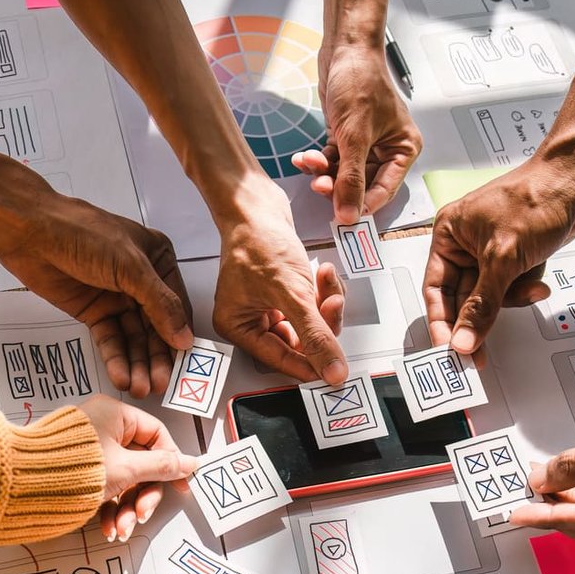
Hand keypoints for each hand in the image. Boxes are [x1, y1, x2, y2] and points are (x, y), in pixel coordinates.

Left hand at [0, 190, 193, 398]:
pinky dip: (116, 358)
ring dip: (137, 363)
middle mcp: (141, 281)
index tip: (185, 367)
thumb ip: (161, 304)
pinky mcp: (93, 311)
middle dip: (157, 357)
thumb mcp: (131, 266)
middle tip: (160, 385)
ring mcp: (116, 297)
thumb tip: (185, 338)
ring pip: (132, 337)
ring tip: (141, 388)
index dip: (180, 336)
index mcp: (158, 260)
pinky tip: (121, 376)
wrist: (31, 233)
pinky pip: (109, 339)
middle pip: (155, 326)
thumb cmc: (85, 236)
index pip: (177, 306)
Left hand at [77, 397, 197, 541]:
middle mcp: (104, 428)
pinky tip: (109, 528)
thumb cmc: (75, 469)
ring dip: (127, 509)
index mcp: (116, 414)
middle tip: (142, 515)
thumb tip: (190, 463)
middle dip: (142, 496)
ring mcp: (93, 450)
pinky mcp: (81, 471)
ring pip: (124, 480)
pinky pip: (106, 487)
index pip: (155, 435)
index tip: (180, 486)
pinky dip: (111, 509)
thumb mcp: (126, 469)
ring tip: (121, 529)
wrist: (26, 488)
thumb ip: (162, 467)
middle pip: (141, 462)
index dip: (171, 461)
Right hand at [214, 180, 347, 383]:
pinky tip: (323, 272)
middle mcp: (250, 318)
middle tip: (333, 305)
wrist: (256, 202)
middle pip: (297, 341)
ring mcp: (268, 303)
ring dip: (325, 303)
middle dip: (321, 322)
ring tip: (327, 280)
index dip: (310, 364)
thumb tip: (331, 371)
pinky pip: (311, 303)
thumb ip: (314, 335)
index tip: (336, 369)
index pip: (280, 360)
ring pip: (309, 321)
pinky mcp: (283, 288)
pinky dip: (323, 290)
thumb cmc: (257, 240)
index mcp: (238, 326)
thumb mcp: (291, 294)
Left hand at [293, 43, 422, 223]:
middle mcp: (387, 148)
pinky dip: (318, 161)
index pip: (385, 190)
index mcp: (403, 149)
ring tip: (310, 164)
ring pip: (344, 174)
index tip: (342, 216)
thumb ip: (351, 178)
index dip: (362, 204)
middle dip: (338, 186)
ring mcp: (366, 143)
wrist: (344, 49)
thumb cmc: (361, 81)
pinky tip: (305, 157)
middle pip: (362, 185)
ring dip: (324, 173)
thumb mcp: (355, 136)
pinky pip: (332, 159)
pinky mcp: (347, 136)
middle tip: (320, 186)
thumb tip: (349, 213)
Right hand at [423, 157, 574, 358]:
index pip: (435, 288)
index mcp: (449, 234)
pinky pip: (513, 287)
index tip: (449, 350)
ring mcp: (493, 250)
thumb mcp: (503, 257)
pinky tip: (539, 279)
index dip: (441, 322)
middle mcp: (466, 243)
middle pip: (463, 297)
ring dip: (512, 298)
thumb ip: (482, 304)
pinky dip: (527, 287)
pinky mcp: (516, 255)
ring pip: (492, 296)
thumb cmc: (536, 196)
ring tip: (530, 287)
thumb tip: (463, 338)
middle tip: (480, 351)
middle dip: (481, 315)